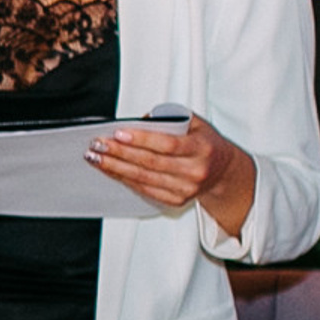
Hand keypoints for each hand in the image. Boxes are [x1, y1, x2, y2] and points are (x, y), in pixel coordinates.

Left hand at [88, 111, 255, 232]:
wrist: (224, 172)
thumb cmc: (205, 145)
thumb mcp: (197, 125)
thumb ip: (172, 119)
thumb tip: (140, 121)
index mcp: (201, 148)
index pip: (167, 144)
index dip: (141, 140)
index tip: (118, 133)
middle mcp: (194, 171)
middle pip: (150, 163)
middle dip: (119, 153)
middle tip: (97, 145)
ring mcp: (185, 189)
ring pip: (143, 178)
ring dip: (115, 168)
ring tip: (95, 158)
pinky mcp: (175, 201)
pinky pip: (144, 190)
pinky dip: (124, 179)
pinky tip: (109, 170)